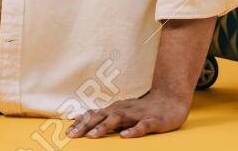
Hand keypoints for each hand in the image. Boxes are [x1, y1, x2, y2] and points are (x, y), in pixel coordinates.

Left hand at [65, 89, 190, 138]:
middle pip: (101, 117)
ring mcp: (137, 114)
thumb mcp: (120, 111)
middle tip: (72, 135)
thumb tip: (79, 119)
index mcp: (115, 109)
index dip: (81, 123)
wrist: (169, 99)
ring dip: (104, 127)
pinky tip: (125, 136)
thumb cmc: (142, 108)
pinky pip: (142, 126)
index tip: (67, 132)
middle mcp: (123, 110)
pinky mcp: (152, 120)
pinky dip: (133, 131)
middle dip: (85, 126)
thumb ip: (101, 116)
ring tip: (92, 136)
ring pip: (118, 119)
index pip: (94, 116)